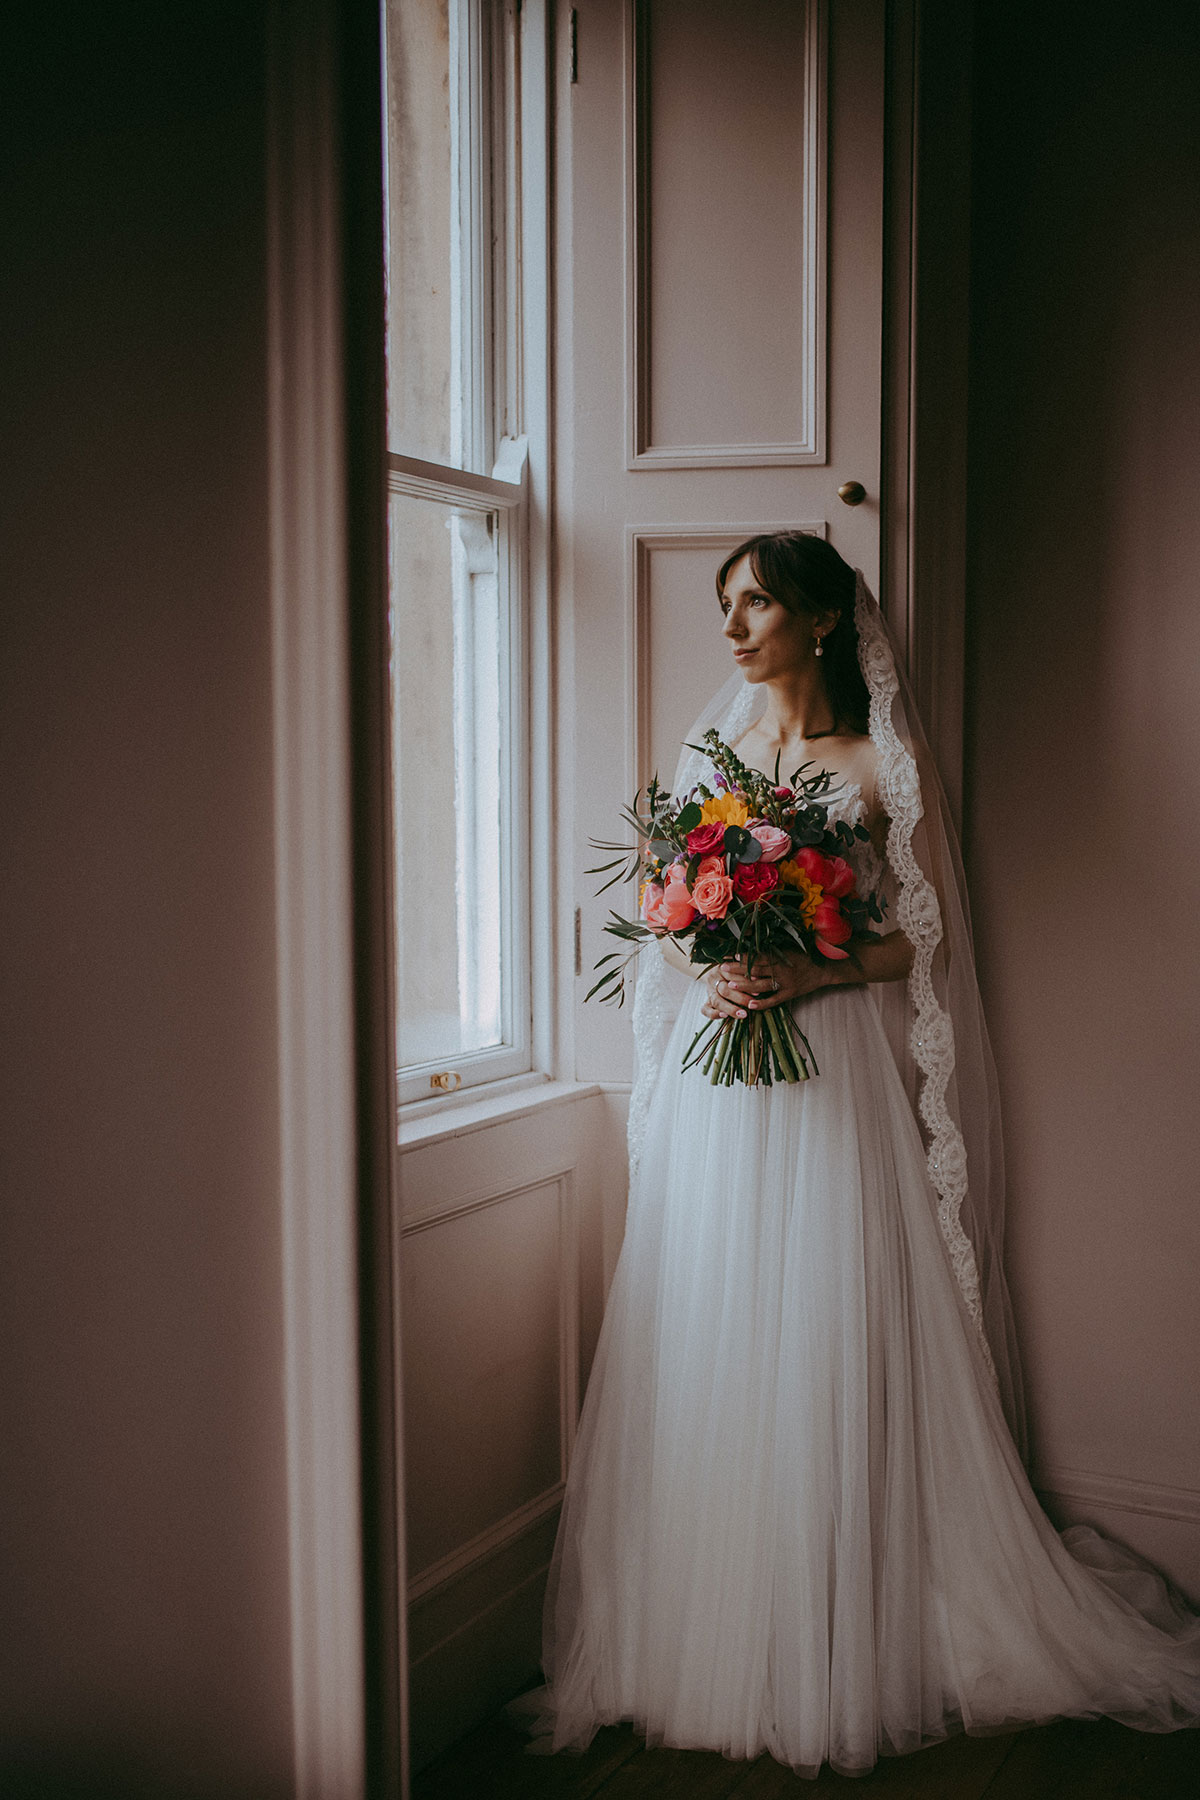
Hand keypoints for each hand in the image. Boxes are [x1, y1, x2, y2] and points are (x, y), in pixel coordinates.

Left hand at [700, 951, 839, 1020]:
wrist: (825, 968)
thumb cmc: (805, 954)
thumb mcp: (790, 945)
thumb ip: (773, 944)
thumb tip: (753, 936)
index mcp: (781, 955)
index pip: (759, 955)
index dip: (745, 955)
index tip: (731, 954)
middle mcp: (782, 968)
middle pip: (757, 969)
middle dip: (739, 969)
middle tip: (723, 969)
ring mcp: (786, 982)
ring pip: (762, 985)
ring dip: (745, 985)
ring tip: (731, 985)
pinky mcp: (791, 994)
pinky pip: (774, 1000)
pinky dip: (762, 1003)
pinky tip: (750, 1005)